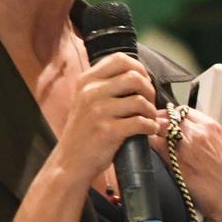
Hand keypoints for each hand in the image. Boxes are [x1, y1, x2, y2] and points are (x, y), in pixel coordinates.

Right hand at [52, 53, 159, 184]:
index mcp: (87, 81)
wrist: (69, 162)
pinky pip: (141, 122)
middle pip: (135, 77)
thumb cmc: (84, 131)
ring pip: (140, 100)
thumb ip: (109, 86)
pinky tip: (149, 130)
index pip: (120, 59)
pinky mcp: (107, 131)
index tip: (144, 83)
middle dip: (149, 90)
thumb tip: (145, 79)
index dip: (139, 69)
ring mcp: (98, 111)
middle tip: (149, 104)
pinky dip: (151, 126)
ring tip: (149, 119)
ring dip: (151, 111)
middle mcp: (91, 92)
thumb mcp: (88, 101)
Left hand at [152, 105, 221, 221]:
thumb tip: (217, 142)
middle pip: (166, 117)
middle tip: (152, 133)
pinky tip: (146, 153)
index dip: (171, 117)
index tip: (166, 124)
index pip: (183, 112)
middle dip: (157, 124)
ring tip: (148, 143)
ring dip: (150, 134)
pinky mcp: (175, 162)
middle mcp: (197, 132)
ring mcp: (185, 146)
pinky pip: (153, 145)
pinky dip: (147, 146)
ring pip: (156, 127)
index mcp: (212, 127)